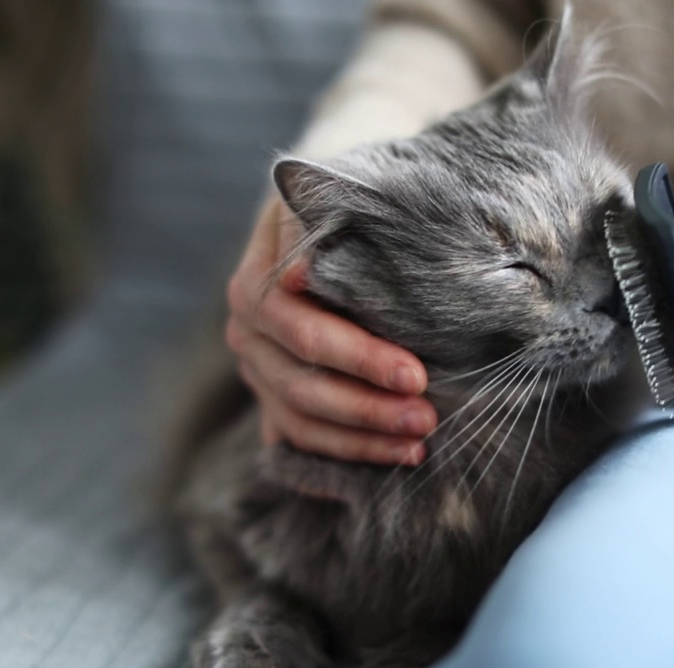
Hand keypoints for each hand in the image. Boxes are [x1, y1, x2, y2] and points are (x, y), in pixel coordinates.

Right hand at [225, 196, 436, 465]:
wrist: (332, 216)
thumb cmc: (348, 206)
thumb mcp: (337, 197)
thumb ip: (320, 225)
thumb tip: (300, 274)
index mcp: (256, 286)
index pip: (306, 334)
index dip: (360, 359)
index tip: (415, 374)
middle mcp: (247, 334)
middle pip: (302, 387)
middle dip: (368, 409)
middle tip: (427, 420)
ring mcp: (258, 371)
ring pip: (301, 422)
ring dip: (361, 442)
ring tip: (418, 446)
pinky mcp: (274, 399)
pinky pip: (300, 442)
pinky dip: (341, 457)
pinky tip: (387, 463)